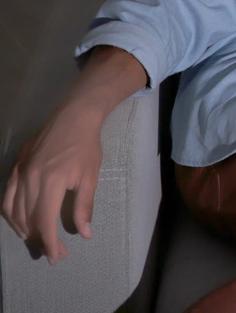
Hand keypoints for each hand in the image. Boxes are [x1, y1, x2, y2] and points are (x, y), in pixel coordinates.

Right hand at [3, 105, 103, 263]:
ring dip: (24, 229)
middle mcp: (29, 179)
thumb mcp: (90, 177)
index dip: (50, 243)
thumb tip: (84, 234)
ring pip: (14, 210)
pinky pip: (7, 196)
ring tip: (37, 241)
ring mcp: (19, 172)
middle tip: (54, 253)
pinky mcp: (16, 167)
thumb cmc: (87, 146)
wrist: (74, 116)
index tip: (57, 256)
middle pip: (28, 219)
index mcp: (50, 182)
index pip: (44, 222)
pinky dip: (11, 213)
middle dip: (40, 239)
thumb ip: (84, 206)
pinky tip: (20, 222)